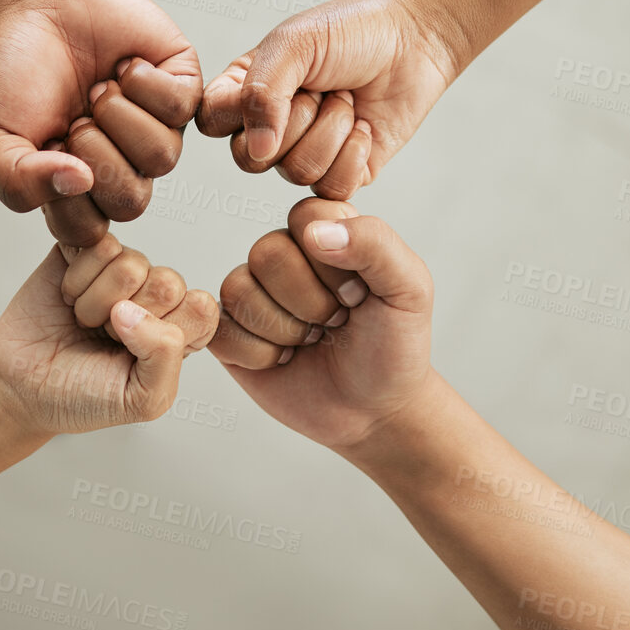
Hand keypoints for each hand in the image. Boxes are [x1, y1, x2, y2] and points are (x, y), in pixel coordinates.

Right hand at [0, 0, 202, 245]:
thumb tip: (77, 184)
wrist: (39, 1)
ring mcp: (156, 130)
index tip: (45, 147)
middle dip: (96, 155)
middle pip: (131, 201)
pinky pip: (181, 109)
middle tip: (74, 117)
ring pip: (161, 158)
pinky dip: (144, 84)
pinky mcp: (181, 89)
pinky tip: (124, 67)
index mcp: (79, 188)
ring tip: (98, 88)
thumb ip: (17, 181)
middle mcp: (123, 166)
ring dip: (120, 117)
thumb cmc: (15, 71)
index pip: (87, 231)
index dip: (65, 195)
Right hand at [0, 234, 218, 435]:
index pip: (202, 309)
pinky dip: (78, 279)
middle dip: (126, 319)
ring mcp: (121, 272)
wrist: (20, 386)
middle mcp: (154, 298)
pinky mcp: (87, 252)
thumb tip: (136, 311)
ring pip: (132, 263)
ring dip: (97, 302)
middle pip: (169, 282)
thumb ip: (165, 358)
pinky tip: (68, 298)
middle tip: (103, 337)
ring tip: (84, 320)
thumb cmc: (82, 397)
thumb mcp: (141, 400)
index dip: (166, 331)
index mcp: (178, 332)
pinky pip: (99, 245)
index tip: (134, 355)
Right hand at [196, 0, 461, 199]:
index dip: (239, 112)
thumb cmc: (350, 33)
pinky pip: (331, 188)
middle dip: (296, 119)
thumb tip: (258, 151)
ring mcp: (304, 154)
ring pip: (296, 173)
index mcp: (245, 91)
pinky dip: (353, 154)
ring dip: (331, 130)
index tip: (277, 83)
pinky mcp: (341, 175)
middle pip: (251, 159)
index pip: (212, 122)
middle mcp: (269, 128)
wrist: (414, 41)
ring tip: (346, 100)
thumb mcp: (294, 44)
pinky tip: (364, 127)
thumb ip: (261, 93)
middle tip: (321, 88)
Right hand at [209, 197, 436, 448]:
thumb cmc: (393, 347)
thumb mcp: (409, 290)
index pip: (305, 217)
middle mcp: (285, 254)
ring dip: (284, 330)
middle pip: (266, 253)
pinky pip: (221, 329)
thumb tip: (314, 233)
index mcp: (327, 232)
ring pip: (239, 291)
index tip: (359, 294)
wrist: (374, 411)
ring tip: (310, 340)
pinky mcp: (232, 332)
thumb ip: (376, 244)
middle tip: (334, 322)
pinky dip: (259, 355)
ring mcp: (254, 293)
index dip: (333, 263)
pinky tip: (285, 360)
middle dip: (309, 302)